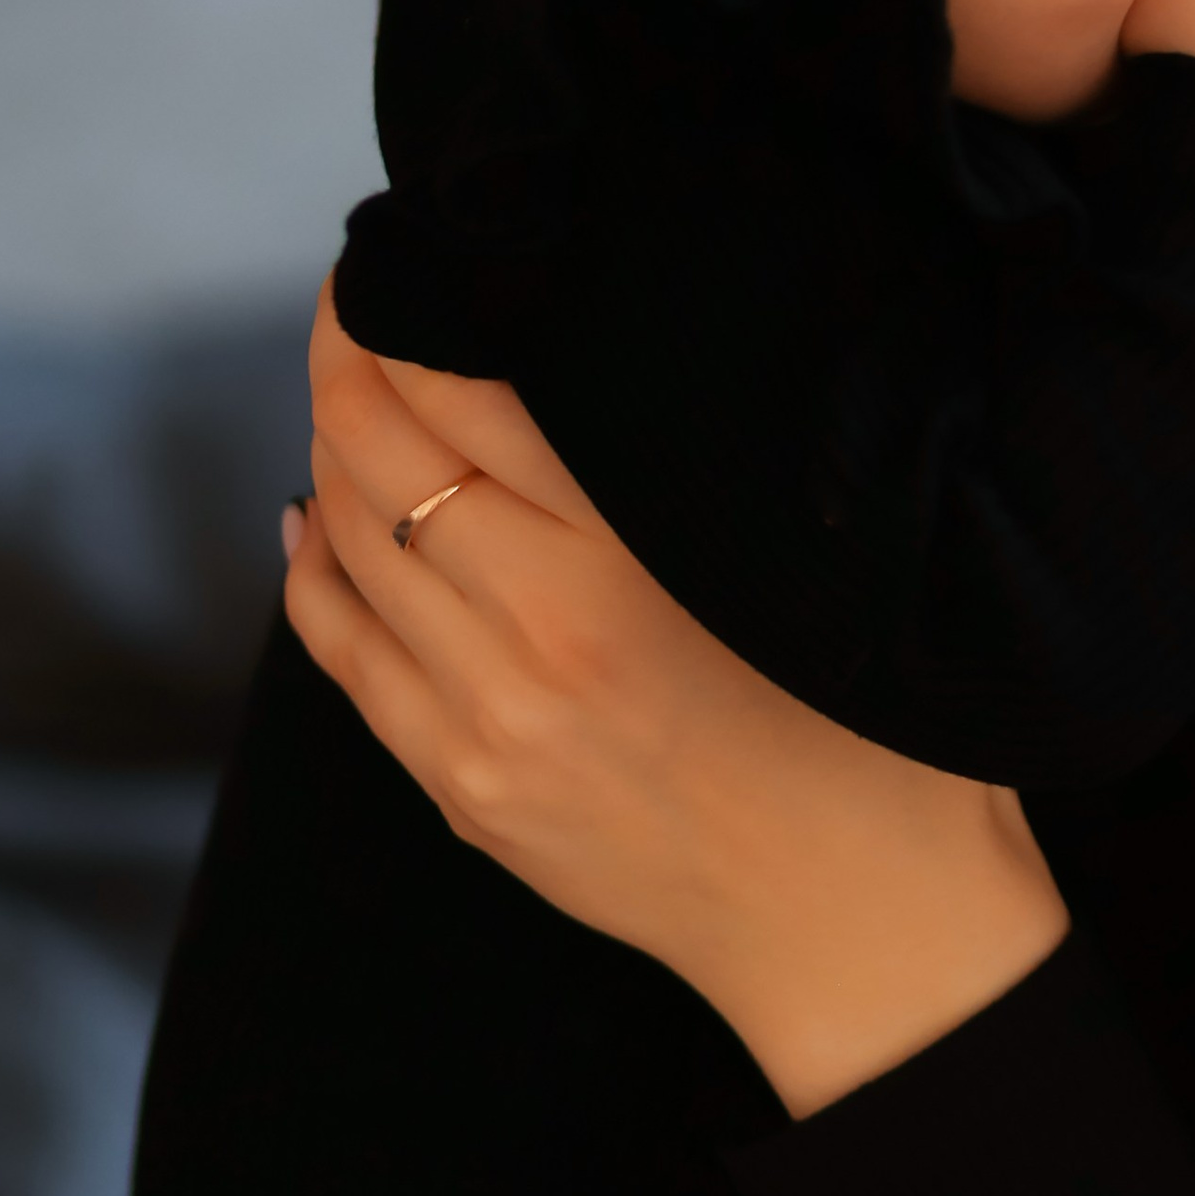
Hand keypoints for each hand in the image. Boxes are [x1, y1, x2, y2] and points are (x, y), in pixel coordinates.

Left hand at [286, 283, 1066, 1117]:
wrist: (866, 938)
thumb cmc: (882, 739)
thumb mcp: (806, 570)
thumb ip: (697, 474)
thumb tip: (597, 364)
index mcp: (628, 573)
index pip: (469, 404)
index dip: (410, 318)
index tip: (395, 257)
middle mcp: (534, 644)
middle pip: (382, 463)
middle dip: (347, 364)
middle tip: (348, 296)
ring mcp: (484, 729)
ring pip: (348, 550)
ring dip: (331, 453)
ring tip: (344, 385)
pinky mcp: (465, 793)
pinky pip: (344, 656)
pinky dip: (312, 570)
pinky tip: (312, 515)